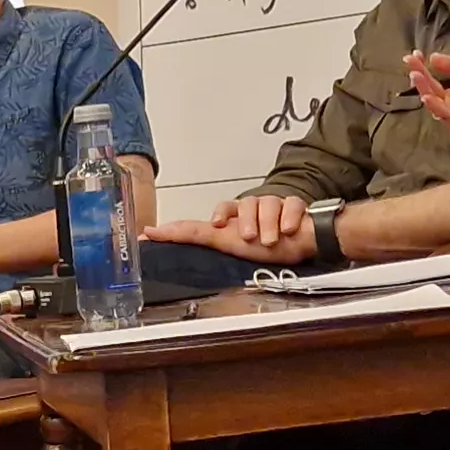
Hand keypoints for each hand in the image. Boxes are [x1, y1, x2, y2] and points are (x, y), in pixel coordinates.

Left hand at [146, 195, 313, 264]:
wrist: (300, 244)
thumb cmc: (262, 244)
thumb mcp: (224, 242)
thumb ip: (190, 235)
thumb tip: (149, 233)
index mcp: (231, 217)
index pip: (218, 210)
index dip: (213, 216)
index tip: (207, 225)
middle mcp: (251, 207)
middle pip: (246, 204)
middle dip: (248, 222)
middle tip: (250, 238)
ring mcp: (273, 204)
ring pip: (268, 204)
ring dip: (269, 225)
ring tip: (271, 239)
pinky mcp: (294, 205)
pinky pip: (290, 205)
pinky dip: (289, 219)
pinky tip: (289, 230)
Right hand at [409, 51, 449, 137]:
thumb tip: (433, 56)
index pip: (431, 78)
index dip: (421, 66)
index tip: (414, 54)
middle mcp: (447, 103)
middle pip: (428, 88)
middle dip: (417, 74)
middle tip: (410, 61)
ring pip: (431, 101)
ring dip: (422, 88)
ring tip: (415, 75)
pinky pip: (443, 114)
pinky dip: (433, 106)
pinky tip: (427, 96)